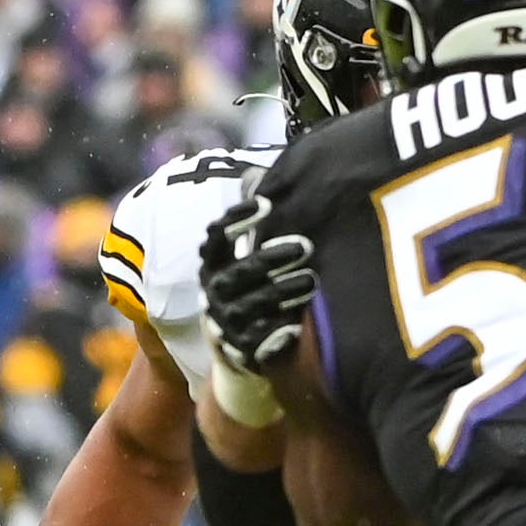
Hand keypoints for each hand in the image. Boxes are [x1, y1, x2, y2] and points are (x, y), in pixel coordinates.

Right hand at [200, 197, 315, 369]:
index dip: (237, 220)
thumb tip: (257, 174)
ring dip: (281, 292)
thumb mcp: (243, 258)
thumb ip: (251, 224)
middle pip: (238, 273)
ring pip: (249, 306)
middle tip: (306, 245)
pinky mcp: (239, 349)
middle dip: (271, 258)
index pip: (216, 238)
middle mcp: (213, 293)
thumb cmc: (250, 291)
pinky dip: (275, 333)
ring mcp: (224, 323)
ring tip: (312, 281)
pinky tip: (297, 325)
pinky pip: (256, 341)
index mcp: (212, 266)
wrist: (237, 352)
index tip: (267, 206)